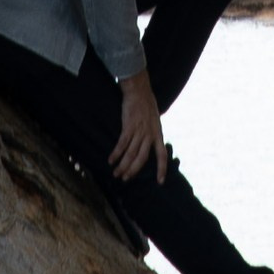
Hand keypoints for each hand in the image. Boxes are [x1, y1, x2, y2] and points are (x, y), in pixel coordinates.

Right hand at [111, 68, 167, 183]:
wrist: (139, 91)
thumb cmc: (146, 104)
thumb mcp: (155, 120)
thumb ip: (152, 133)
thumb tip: (150, 143)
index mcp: (158, 134)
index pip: (162, 155)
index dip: (162, 169)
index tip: (160, 182)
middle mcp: (150, 135)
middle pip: (142, 158)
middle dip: (133, 171)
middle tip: (125, 179)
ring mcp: (139, 131)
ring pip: (131, 153)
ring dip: (122, 165)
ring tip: (116, 173)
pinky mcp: (129, 126)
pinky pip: (122, 143)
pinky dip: (116, 153)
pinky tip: (111, 160)